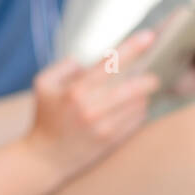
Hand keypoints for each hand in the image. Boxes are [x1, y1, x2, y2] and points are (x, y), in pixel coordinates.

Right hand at [26, 29, 160, 179]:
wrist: (46, 158)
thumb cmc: (46, 118)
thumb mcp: (43, 85)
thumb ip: (64, 66)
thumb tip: (88, 62)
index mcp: (76, 91)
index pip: (110, 64)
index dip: (132, 47)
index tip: (149, 36)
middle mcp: (92, 109)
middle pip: (134, 87)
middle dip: (148, 79)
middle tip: (151, 77)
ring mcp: (105, 127)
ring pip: (139, 104)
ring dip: (142, 96)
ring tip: (135, 96)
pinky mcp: (113, 140)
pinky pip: (137, 120)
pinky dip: (138, 112)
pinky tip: (129, 111)